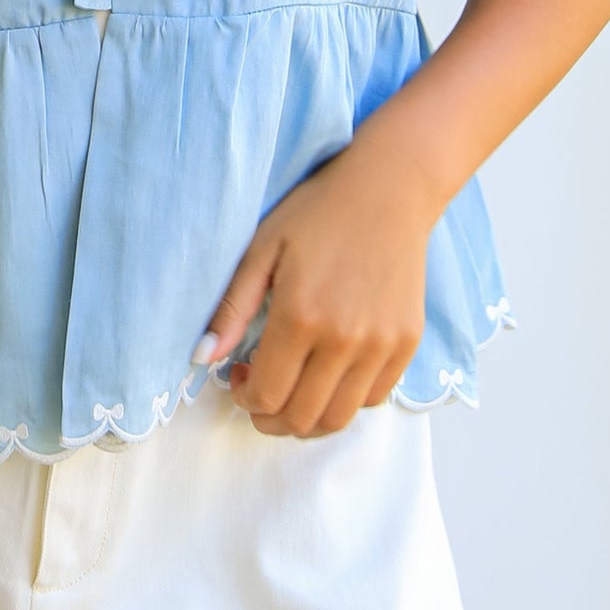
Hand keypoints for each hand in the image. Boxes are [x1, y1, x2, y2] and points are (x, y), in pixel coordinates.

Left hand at [196, 134, 441, 437]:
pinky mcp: (407, 344)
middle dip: (270, 417)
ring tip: (293, 387)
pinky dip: (345, 400)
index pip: (266, 396)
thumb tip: (202, 358)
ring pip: (338, 419)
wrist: (388, 189)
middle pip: (301, 419)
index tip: (237, 377)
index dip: (244, 398)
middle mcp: (345, 340)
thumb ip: (231, 308)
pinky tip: (328, 371)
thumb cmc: (318, 213)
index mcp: (301, 316)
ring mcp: (381, 346)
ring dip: (307, 418)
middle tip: (259, 390)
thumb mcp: (262, 249)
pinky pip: (374, 398)